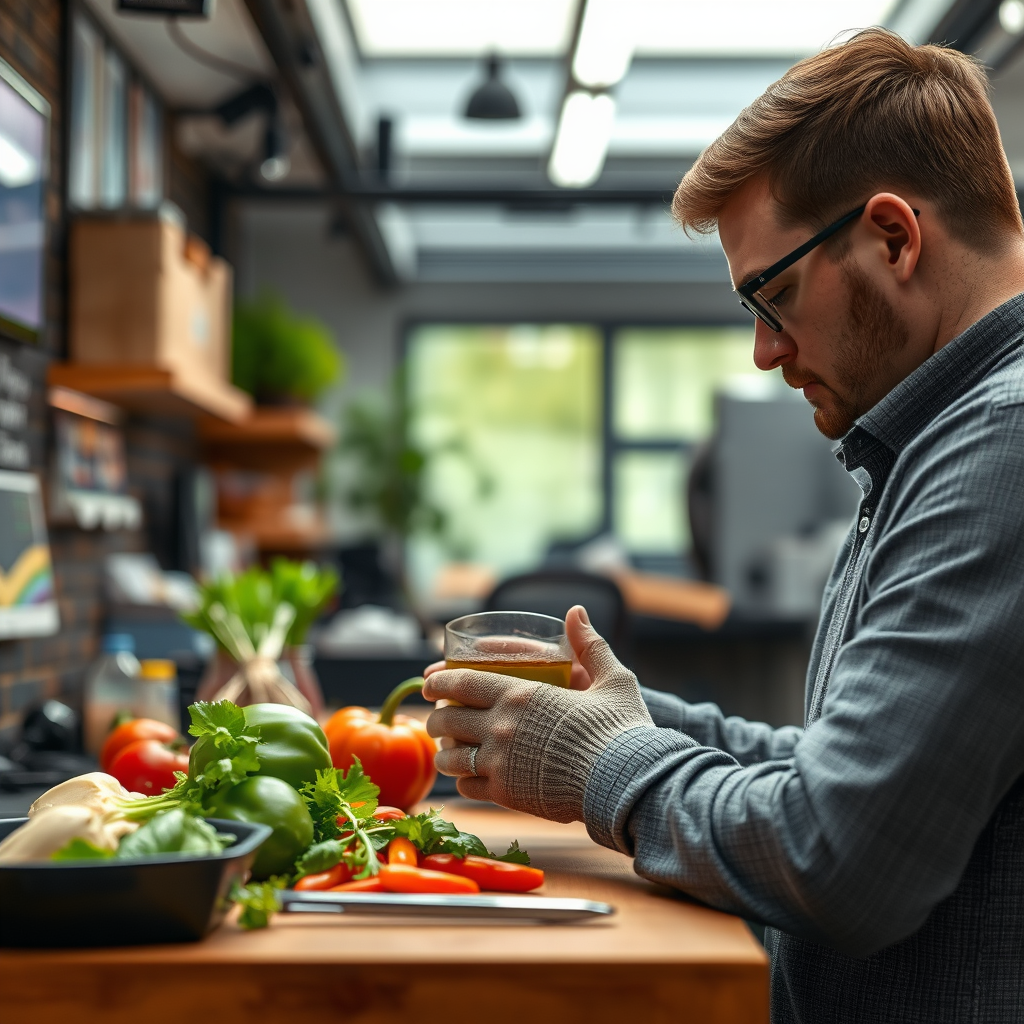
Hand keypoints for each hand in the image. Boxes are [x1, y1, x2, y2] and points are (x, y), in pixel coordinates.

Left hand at [423, 606, 652, 821]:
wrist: (627, 782)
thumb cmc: (622, 730)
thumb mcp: (612, 679)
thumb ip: (590, 645)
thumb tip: (577, 612)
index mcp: (521, 694)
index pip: (462, 683)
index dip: (439, 683)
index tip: (428, 683)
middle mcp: (501, 726)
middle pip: (448, 721)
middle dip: (437, 720)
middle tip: (437, 720)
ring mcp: (500, 763)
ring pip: (452, 757)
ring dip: (445, 753)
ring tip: (447, 752)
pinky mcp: (506, 795)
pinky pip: (468, 786)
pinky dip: (463, 781)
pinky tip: (468, 778)